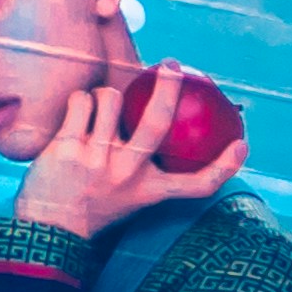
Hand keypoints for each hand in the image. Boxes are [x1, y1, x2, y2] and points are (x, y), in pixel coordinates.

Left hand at [8, 56, 246, 243]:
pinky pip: (81, 101)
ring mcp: (98, 159)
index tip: (242, 146)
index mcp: (151, 191)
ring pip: (111, 98)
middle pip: (156, 122)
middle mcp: (128, 174)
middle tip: (171, 65)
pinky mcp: (68, 146)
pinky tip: (77, 113)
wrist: (49, 227)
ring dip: (107, 95)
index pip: (198, 184)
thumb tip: (160, 125)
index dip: (226, 166)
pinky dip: (80, 101)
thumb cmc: (94, 204)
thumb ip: (145, 166)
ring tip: (100, 107)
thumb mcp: (130, 196)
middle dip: (168, 86)